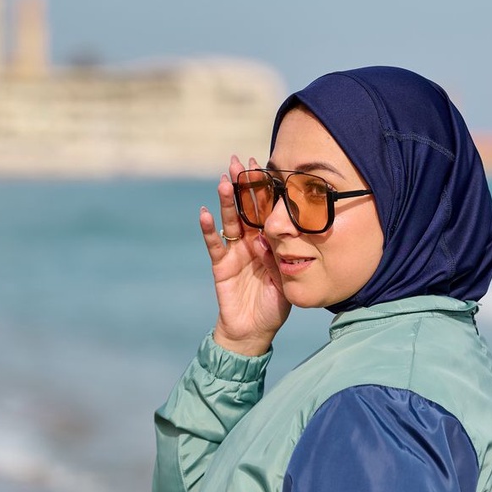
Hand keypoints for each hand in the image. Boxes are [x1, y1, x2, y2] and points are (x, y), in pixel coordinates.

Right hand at [201, 156, 290, 355]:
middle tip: (238, 160)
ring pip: (231, 221)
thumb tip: (278, 232)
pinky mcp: (221, 265)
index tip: (263, 163)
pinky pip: (215, 245)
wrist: (255, 331)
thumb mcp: (287, 277)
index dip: (264, 188)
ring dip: (228, 201)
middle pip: (246, 208)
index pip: (267, 210)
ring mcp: (235, 252)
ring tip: (225, 180)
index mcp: (269, 242)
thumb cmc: (274, 305)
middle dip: (243, 185)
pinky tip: (204, 212)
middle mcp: (251, 242)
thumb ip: (283, 254)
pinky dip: (209, 229)